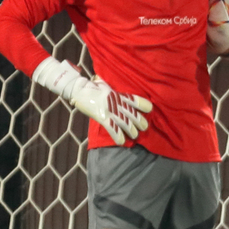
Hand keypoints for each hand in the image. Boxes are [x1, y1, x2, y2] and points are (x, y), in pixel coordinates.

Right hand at [31, 57, 151, 144]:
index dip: (143, 104)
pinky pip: (112, 128)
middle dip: (140, 121)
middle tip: (144, 128)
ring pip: (125, 122)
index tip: (149, 109)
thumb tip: (110, 87)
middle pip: (132, 113)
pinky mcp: (102, 117)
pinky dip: (118, 136)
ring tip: (135, 136)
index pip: (134, 99)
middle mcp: (116, 102)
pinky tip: (122, 142)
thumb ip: (109, 89)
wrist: (78, 88)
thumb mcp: (103, 85)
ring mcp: (110, 110)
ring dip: (131, 130)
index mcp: (117, 94)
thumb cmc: (90, 87)